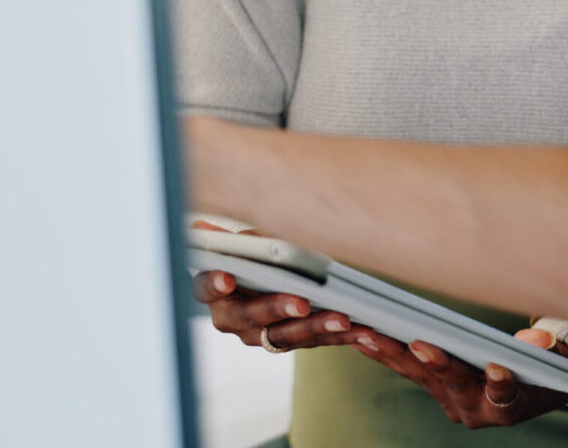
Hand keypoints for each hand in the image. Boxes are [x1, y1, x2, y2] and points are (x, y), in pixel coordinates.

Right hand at [190, 221, 356, 351]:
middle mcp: (234, 319)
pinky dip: (340, 337)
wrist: (270, 276)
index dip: (214, 284)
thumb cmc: (256, 255)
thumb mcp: (248, 241)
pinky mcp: (292, 341)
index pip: (206, 288)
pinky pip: (315, 341)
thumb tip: (203, 227)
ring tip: (342, 320)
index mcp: (216, 290)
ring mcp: (262, 334)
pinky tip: (364, 332)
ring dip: (316, 327)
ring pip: (286, 335)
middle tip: (301, 303)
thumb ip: (238, 240)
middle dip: (277, 309)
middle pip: (252, 317)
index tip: (226, 277)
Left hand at [352, 326, 567, 427]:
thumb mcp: (553, 361)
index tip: (499, 370)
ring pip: (422, 378)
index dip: (501, 384)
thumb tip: (539, 340)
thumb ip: (545, 351)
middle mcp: (476, 411)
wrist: (532, 391)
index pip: (504, 396)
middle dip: (435, 363)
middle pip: (454, 384)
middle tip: (419, 345)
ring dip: (395, 356)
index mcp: (509, 407)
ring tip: (372, 336)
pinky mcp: (436, 393)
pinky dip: (389, 354)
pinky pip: (410, 373)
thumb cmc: (544, 372)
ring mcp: (452, 403)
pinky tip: (364, 338)